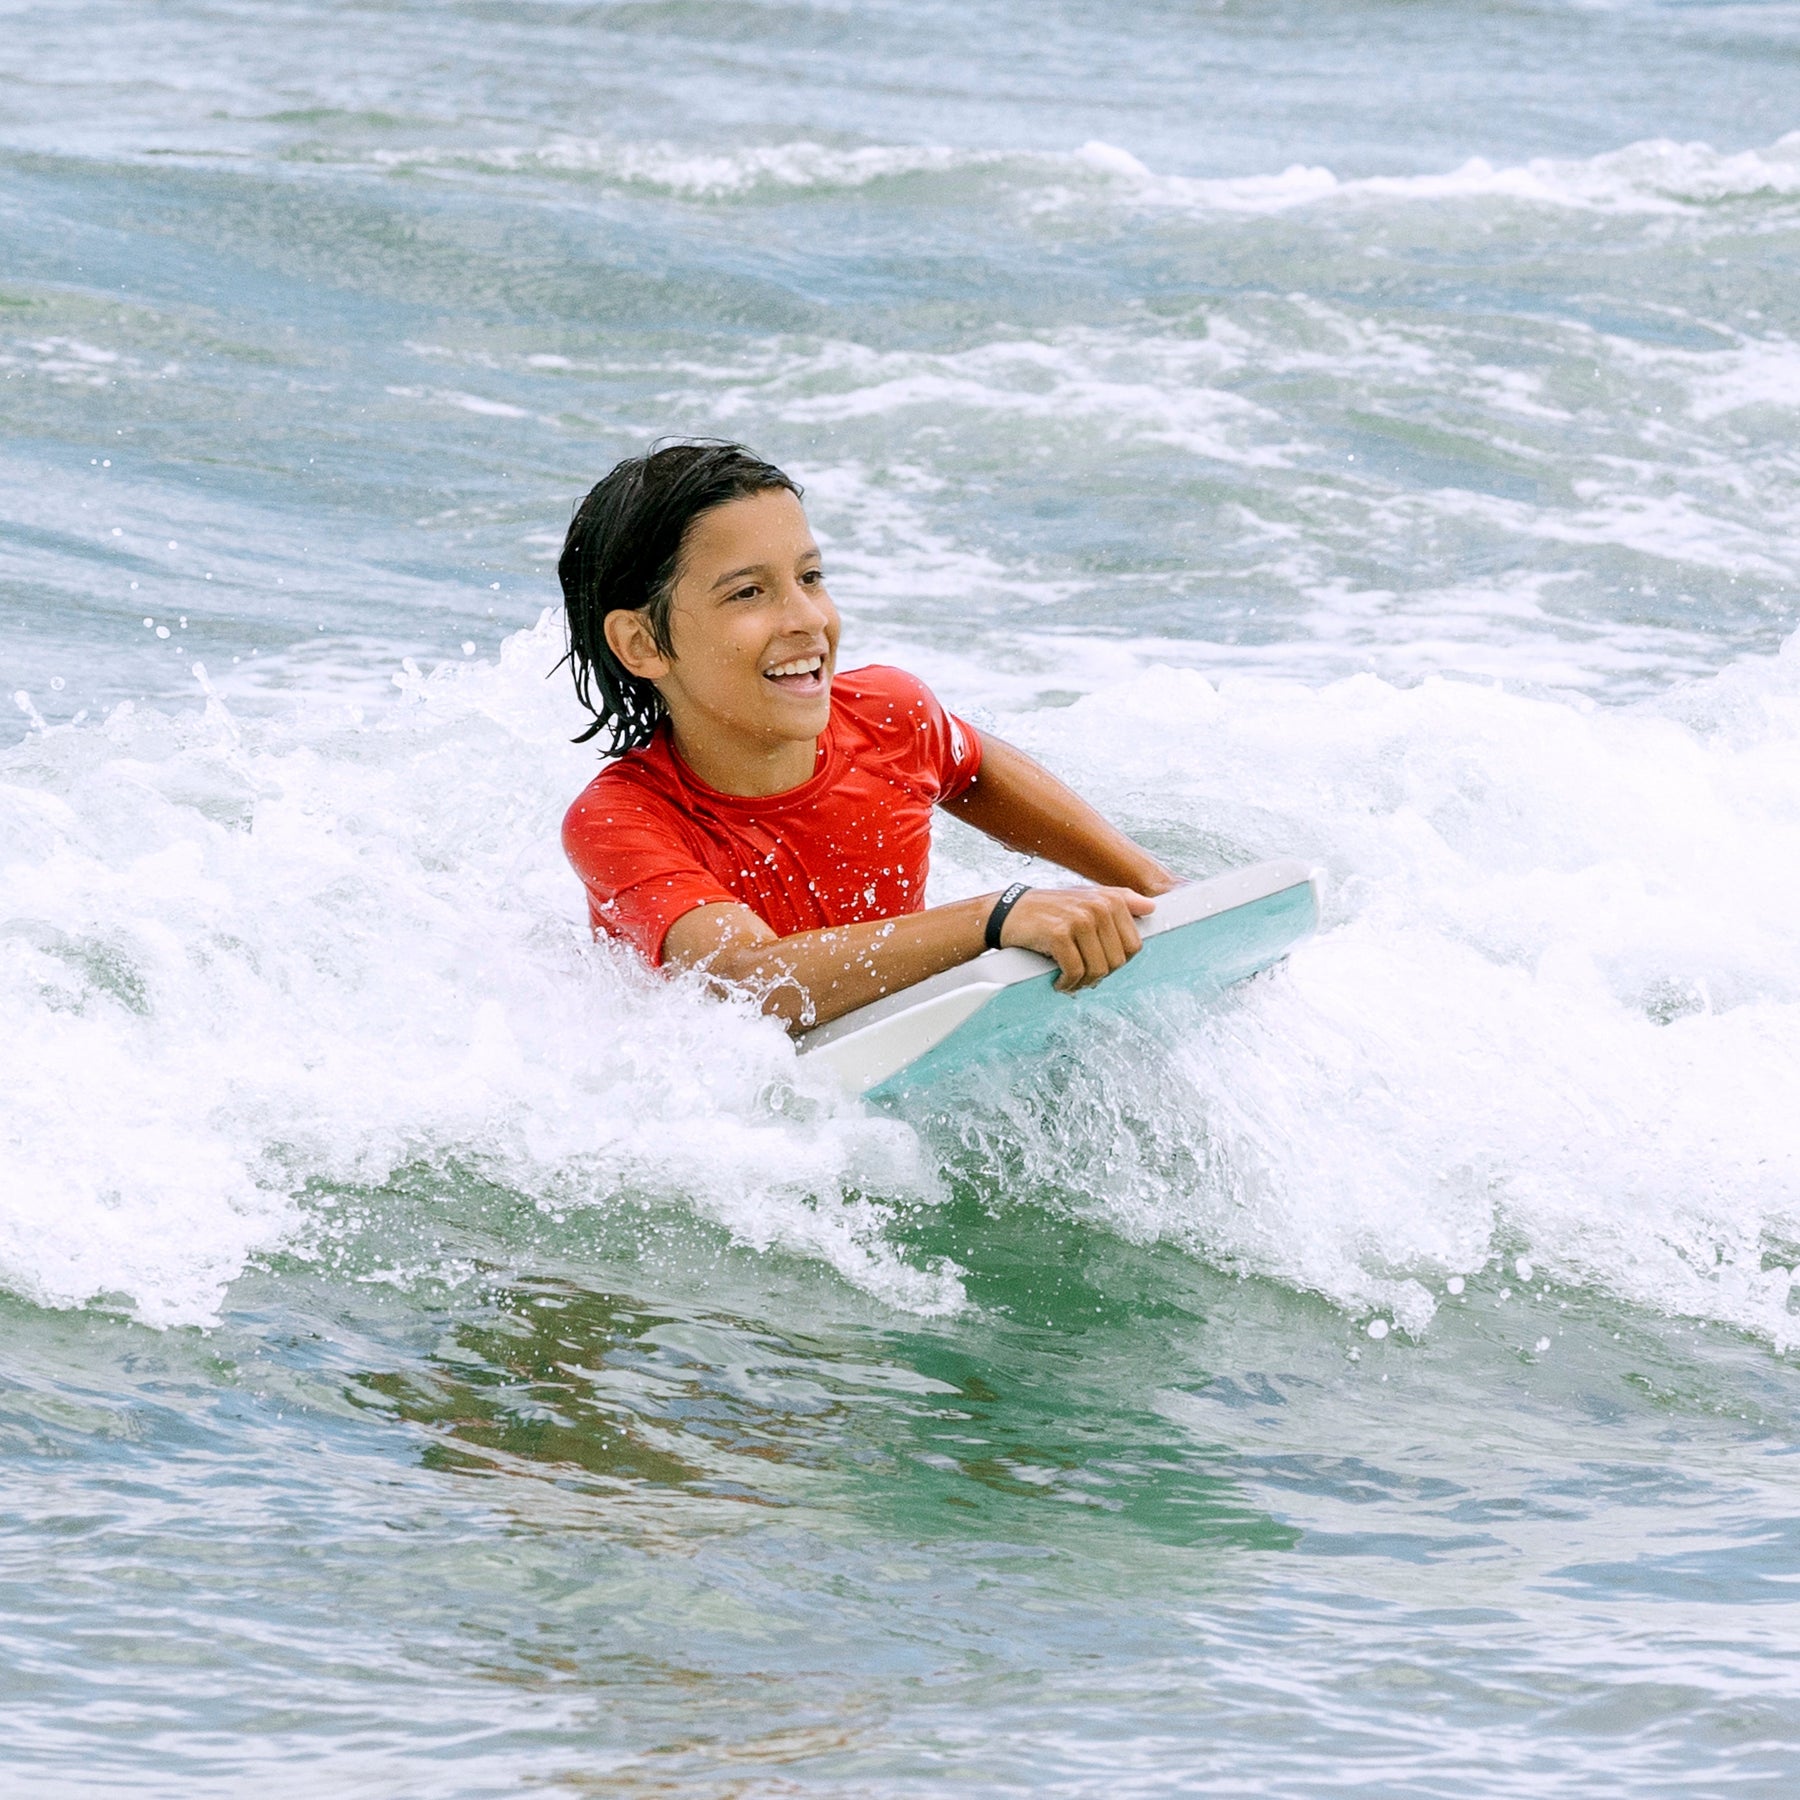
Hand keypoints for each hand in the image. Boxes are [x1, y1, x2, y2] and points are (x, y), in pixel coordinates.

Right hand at [998, 886, 1156, 991]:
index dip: (1116, 962)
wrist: (1009, 911)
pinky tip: (1058, 981)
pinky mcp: (1058, 934)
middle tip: (1081, 973)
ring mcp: (1078, 919)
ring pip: (1098, 970)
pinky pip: (1075, 972)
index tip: (1098, 962)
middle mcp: (1098, 907)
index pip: (1134, 946)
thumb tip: (1151, 908)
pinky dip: (1067, 984)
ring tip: (1069, 979)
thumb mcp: (1088, 898)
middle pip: (1118, 961)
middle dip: (1100, 974)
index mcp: (1111, 900)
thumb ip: (1122, 901)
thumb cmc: (1051, 910)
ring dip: (1083, 983)